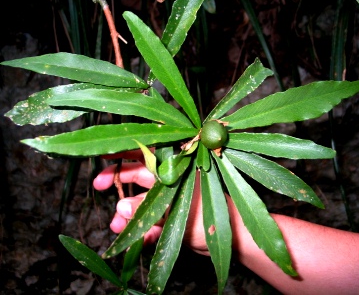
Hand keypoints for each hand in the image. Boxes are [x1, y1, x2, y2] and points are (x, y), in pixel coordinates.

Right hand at [93, 151, 208, 255]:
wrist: (228, 235)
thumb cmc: (208, 211)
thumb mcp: (173, 208)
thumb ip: (146, 207)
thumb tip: (120, 207)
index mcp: (171, 169)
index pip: (144, 153)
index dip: (122, 151)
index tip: (100, 152)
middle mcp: (167, 181)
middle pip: (136, 175)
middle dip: (116, 180)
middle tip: (97, 186)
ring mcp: (167, 200)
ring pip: (139, 202)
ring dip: (125, 213)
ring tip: (116, 226)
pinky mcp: (169, 218)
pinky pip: (150, 223)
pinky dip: (142, 231)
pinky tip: (138, 240)